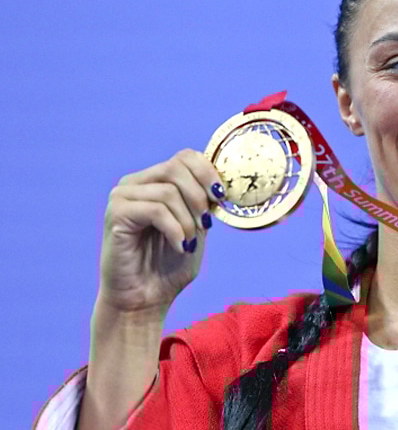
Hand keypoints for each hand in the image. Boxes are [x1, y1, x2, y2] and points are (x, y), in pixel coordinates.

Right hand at [97, 149, 224, 316]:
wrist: (144, 299)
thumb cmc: (170, 266)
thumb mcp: (196, 228)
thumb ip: (204, 203)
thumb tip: (221, 184)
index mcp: (155, 181)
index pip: (185, 156)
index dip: (208, 172)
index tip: (222, 197)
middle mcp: (136, 183)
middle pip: (177, 168)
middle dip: (199, 197)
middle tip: (206, 225)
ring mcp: (122, 196)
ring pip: (169, 191)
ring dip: (188, 221)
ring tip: (189, 244)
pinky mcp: (116, 214)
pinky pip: (156, 210)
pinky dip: (176, 230)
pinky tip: (180, 247)